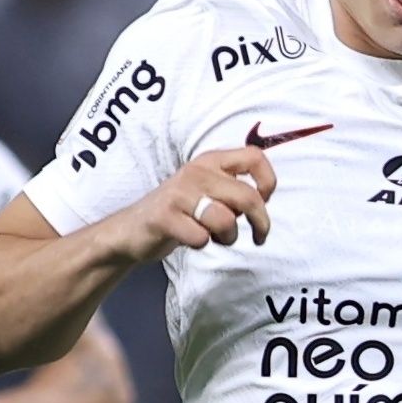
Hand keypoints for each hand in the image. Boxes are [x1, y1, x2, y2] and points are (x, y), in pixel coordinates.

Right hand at [114, 145, 278, 257]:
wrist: (133, 229)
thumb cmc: (181, 212)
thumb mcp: (208, 190)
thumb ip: (234, 189)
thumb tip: (264, 198)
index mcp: (210, 161)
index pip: (254, 157)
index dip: (268, 182)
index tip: (265, 201)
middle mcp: (197, 171)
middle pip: (248, 197)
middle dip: (261, 223)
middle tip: (259, 237)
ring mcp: (180, 193)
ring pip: (226, 220)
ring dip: (228, 237)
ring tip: (215, 237)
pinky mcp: (166, 217)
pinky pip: (202, 238)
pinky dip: (202, 245)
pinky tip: (191, 239)